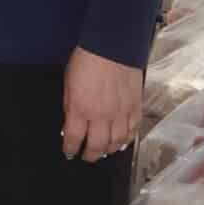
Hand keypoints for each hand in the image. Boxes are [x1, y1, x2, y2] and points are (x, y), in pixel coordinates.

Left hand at [62, 44, 142, 162]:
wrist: (112, 47)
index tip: (69, 152)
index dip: (70, 149)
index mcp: (80, 109)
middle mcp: (101, 116)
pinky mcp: (135, 108)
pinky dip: (126, 140)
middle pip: (96, 146)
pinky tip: (121, 141)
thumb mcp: (68, 84)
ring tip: (103, 151)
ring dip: (108, 150)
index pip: (73, 138)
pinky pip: (132, 131)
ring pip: (116, 143)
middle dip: (90, 155)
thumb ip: (70, 107)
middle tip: (87, 157)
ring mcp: (120, 114)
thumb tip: (71, 124)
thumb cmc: (87, 61)